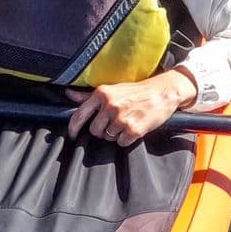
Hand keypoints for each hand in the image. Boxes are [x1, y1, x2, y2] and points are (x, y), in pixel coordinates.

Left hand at [65, 69, 196, 145]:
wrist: (162, 92)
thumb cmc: (136, 91)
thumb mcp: (112, 89)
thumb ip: (88, 95)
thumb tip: (68, 95)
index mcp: (102, 93)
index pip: (79, 115)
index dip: (73, 128)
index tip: (72, 135)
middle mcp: (110, 105)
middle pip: (94, 130)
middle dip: (102, 130)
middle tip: (114, 122)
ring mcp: (121, 118)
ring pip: (108, 137)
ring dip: (115, 134)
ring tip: (126, 122)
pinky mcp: (133, 129)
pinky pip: (121, 142)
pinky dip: (126, 138)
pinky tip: (133, 127)